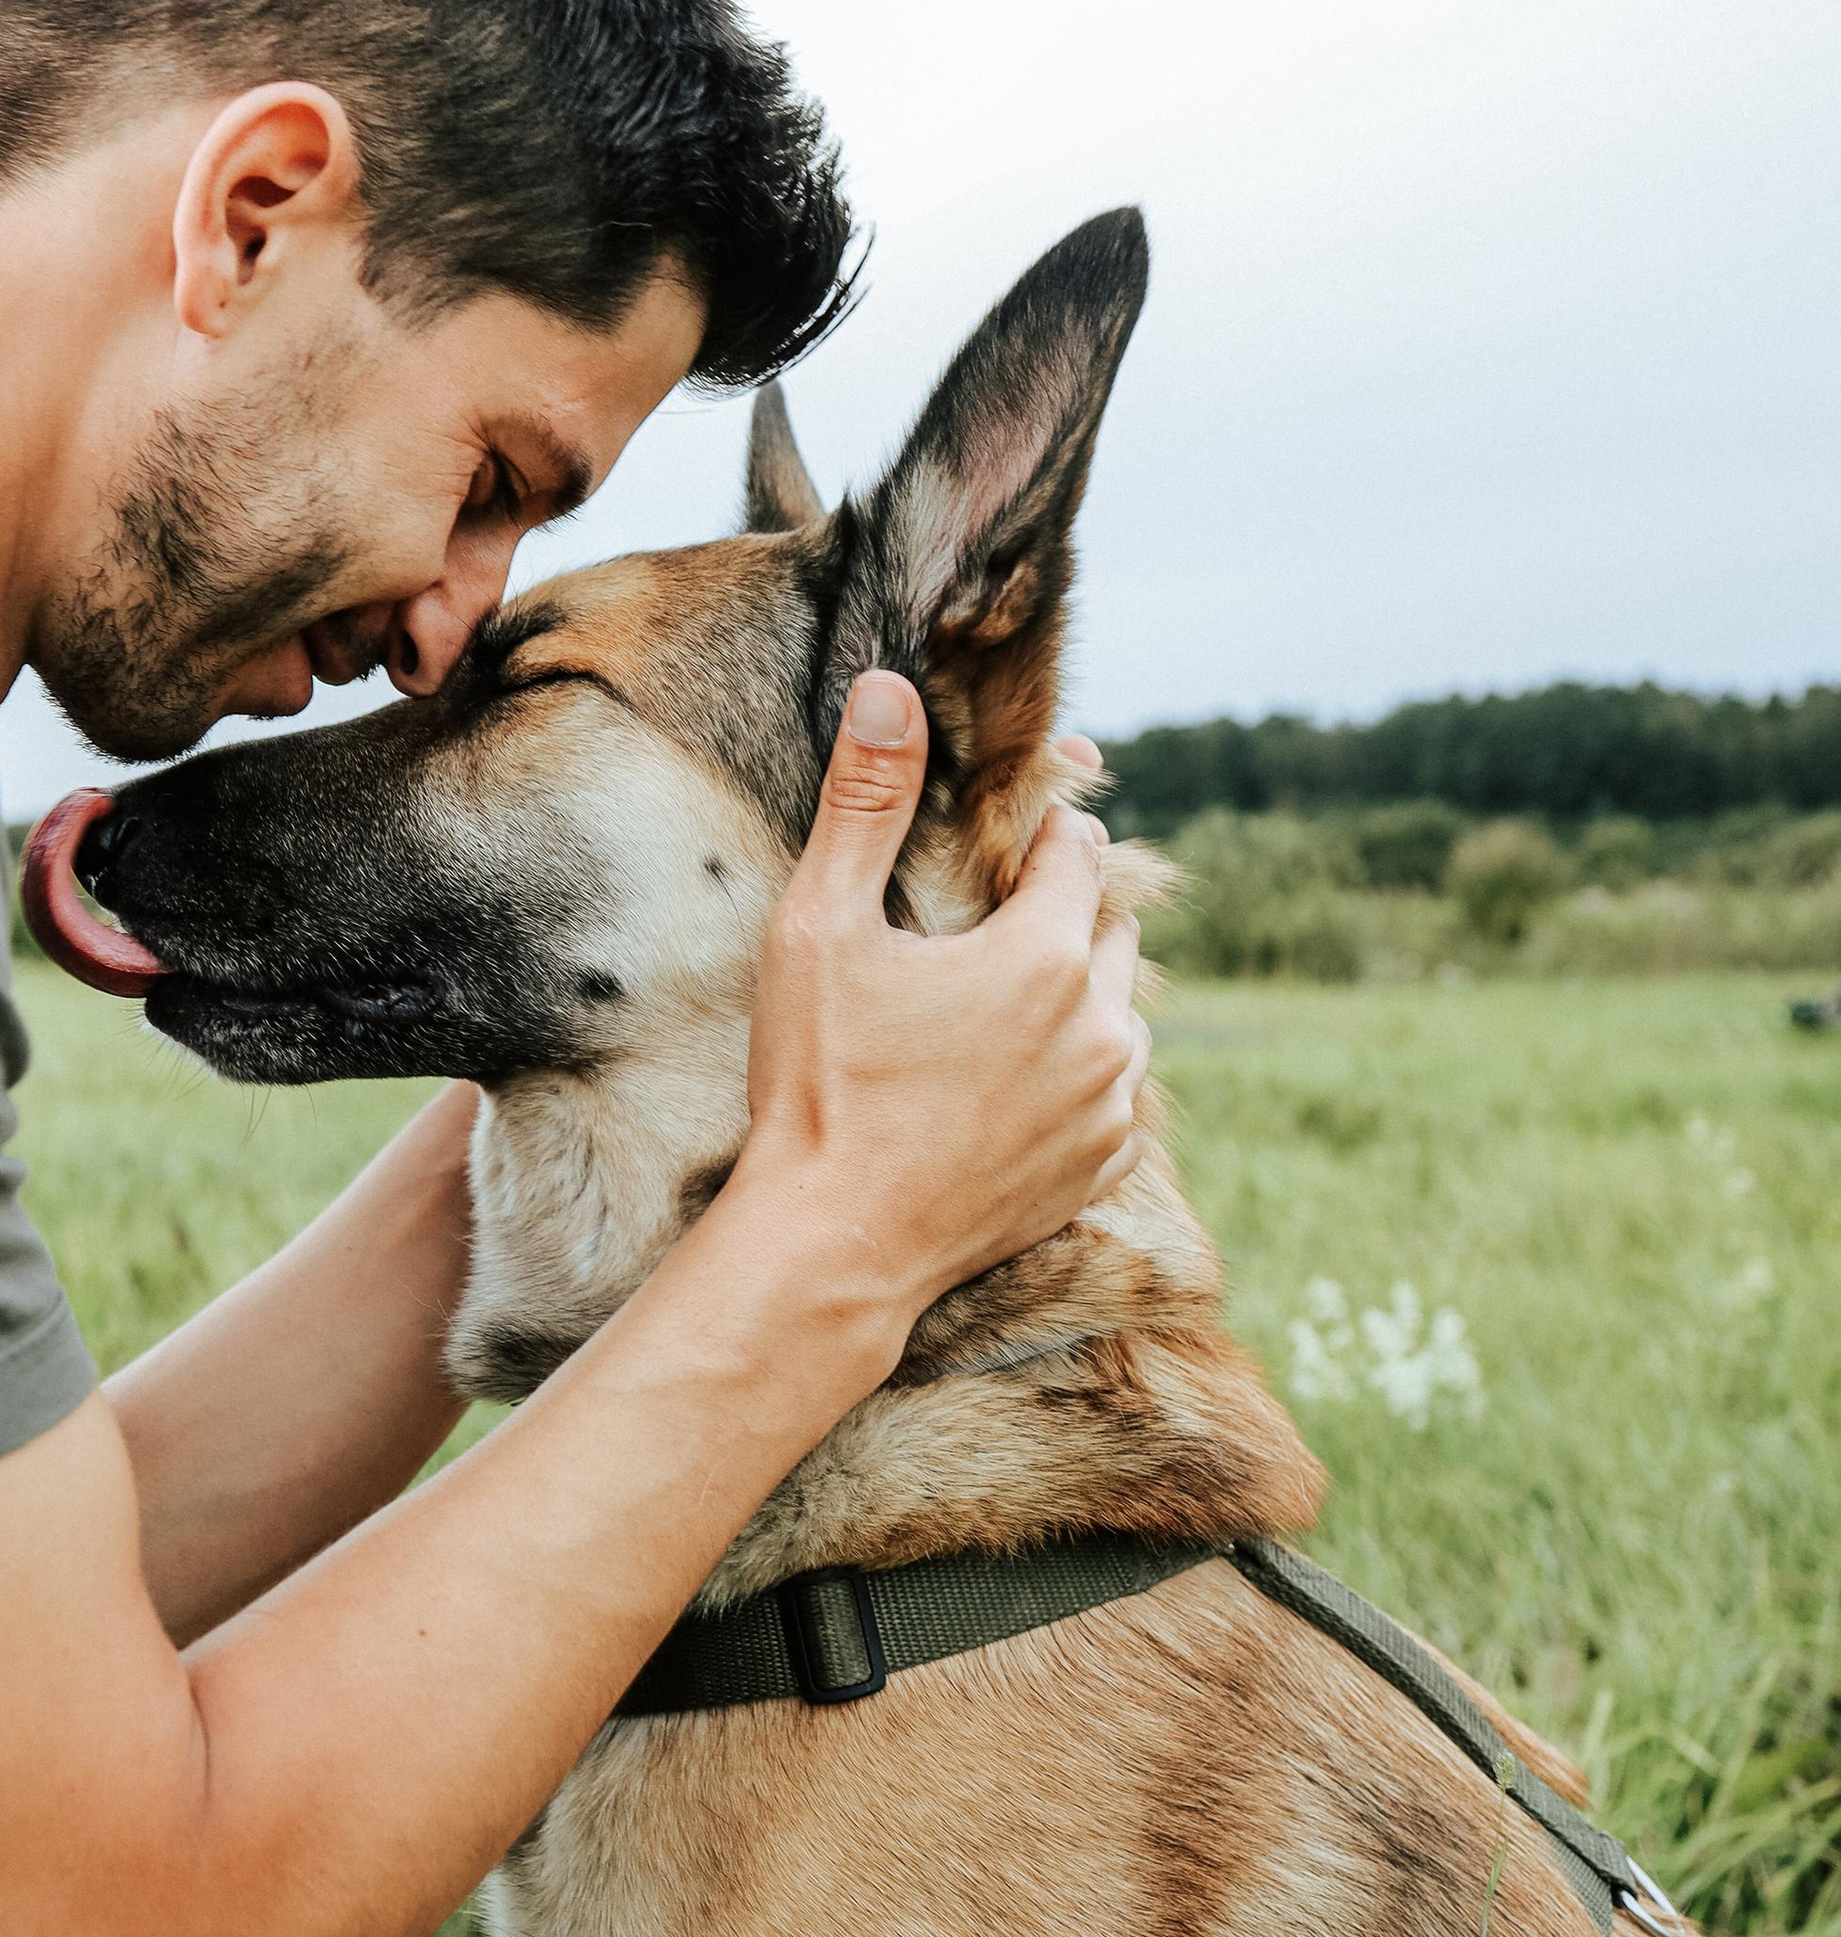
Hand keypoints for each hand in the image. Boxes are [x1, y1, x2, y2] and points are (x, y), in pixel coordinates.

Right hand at [732, 673, 1146, 1334]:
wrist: (835, 1246)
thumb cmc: (820, 1084)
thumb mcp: (823, 928)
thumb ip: (868, 804)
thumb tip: (891, 691)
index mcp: (1045, 955)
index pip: (1077, 851)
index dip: (1038, 833)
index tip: (1003, 838)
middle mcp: (1100, 1028)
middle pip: (1107, 928)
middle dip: (1057, 912)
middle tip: (985, 925)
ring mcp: (1109, 1106)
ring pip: (1116, 1013)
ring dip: (1072, 996)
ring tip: (992, 1005)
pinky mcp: (1101, 1169)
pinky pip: (1113, 1093)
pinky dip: (1075, 1073)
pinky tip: (1006, 1080)